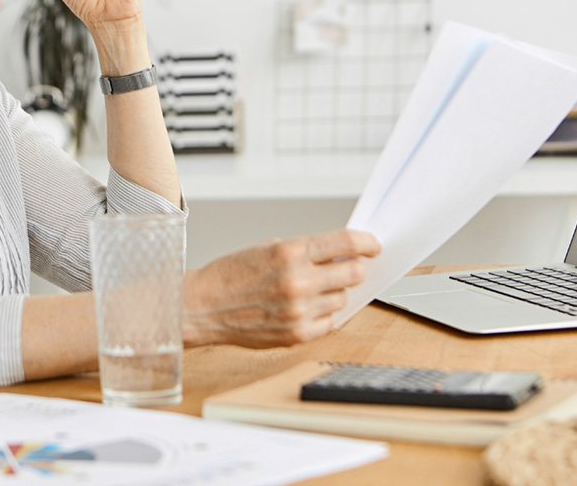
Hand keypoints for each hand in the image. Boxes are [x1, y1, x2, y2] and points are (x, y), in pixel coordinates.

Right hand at [183, 229, 380, 348]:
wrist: (203, 306)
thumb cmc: (231, 275)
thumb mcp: (267, 248)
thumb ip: (305, 251)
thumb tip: (340, 255)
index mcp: (290, 252)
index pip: (346, 243)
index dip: (367, 243)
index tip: (373, 245)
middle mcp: (298, 281)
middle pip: (354, 273)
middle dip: (354, 269)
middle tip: (346, 269)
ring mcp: (299, 310)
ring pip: (342, 299)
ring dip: (334, 293)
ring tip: (311, 291)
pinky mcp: (297, 334)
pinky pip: (329, 323)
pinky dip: (323, 315)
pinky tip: (305, 308)